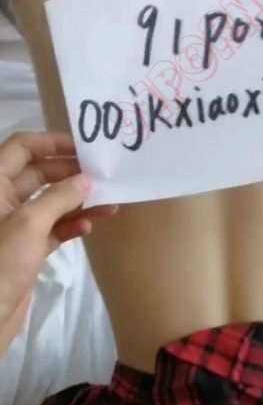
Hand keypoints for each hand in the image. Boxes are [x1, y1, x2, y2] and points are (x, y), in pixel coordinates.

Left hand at [0, 130, 116, 354]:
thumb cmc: (1, 262)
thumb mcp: (30, 223)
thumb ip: (59, 197)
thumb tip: (86, 179)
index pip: (21, 148)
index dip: (50, 141)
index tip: (83, 147)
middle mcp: (1, 200)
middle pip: (38, 173)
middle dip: (69, 173)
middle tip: (103, 175)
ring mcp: (15, 226)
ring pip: (49, 203)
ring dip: (77, 200)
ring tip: (109, 200)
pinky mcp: (26, 249)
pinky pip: (53, 229)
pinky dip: (71, 225)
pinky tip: (89, 225)